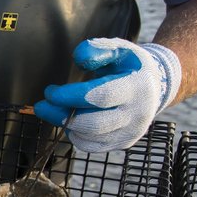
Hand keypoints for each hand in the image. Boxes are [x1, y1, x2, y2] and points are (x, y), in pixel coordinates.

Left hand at [34, 39, 181, 152]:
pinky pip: (91, 146)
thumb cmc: (128, 66)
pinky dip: (75, 134)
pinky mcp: (123, 142)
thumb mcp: (117, 50)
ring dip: (65, 124)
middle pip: (93, 123)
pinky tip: (70, 120)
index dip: (71, 96)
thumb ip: (97, 50)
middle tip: (43, 104)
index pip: (100, 96)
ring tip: (56, 110)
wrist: (153, 85)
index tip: (50, 92)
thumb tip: (79, 58)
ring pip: (90, 138)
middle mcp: (137, 114)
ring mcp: (131, 131)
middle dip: (61, 115)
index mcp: (137, 87)